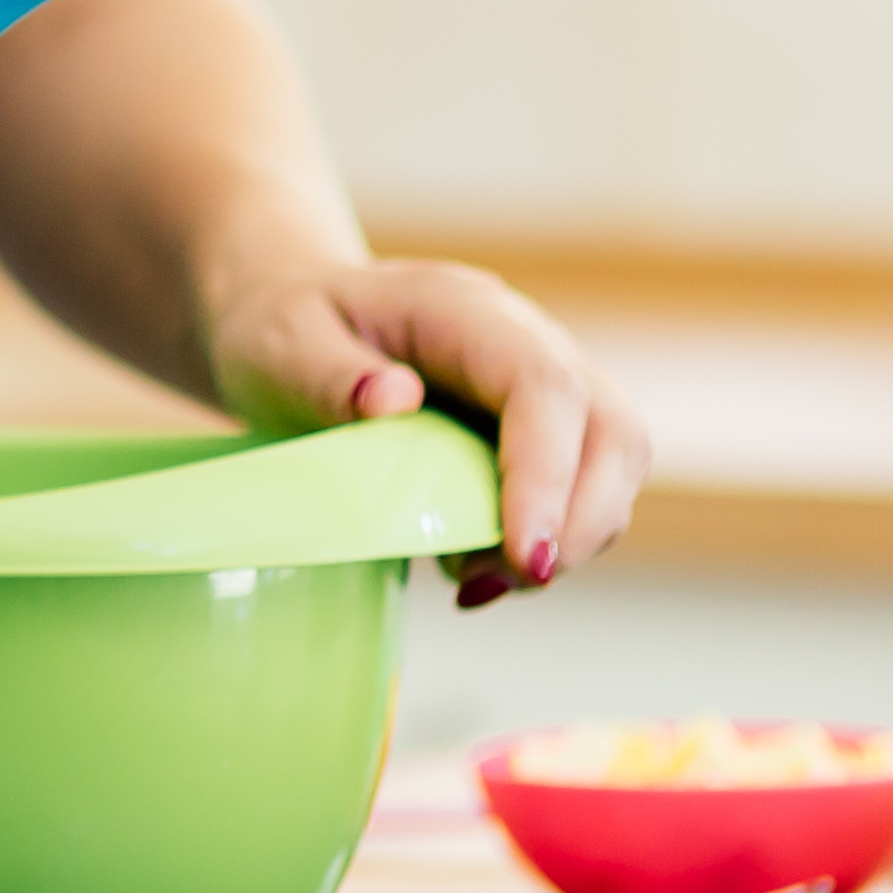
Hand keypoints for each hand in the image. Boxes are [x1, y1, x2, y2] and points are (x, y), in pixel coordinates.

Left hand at [207, 257, 643, 601]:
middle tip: (509, 581)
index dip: (547, 473)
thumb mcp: (279, 343)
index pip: (544, 385)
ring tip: (474, 577)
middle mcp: (524, 340)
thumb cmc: (282, 327)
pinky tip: (473, 569)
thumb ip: (329, 374)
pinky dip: (544, 541)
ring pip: (613, 465)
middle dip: (582, 521)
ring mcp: (541, 384)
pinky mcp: (538, 431)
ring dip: (567, 539)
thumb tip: (393, 402)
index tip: (524, 553)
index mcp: (463, 310)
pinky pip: (579, 489)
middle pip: (612, 429)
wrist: (289, 317)